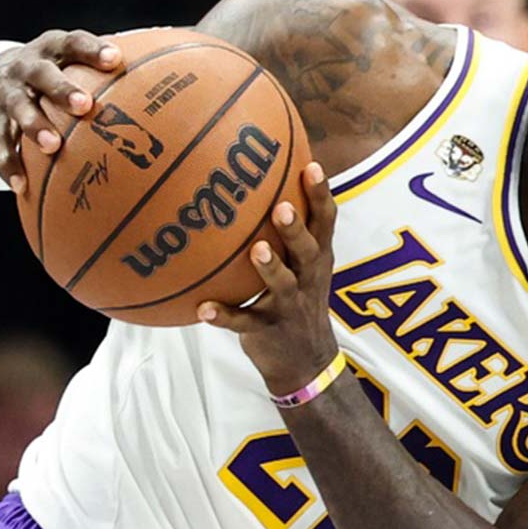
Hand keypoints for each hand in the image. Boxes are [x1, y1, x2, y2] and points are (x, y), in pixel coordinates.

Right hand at [0, 29, 122, 191]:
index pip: (73, 42)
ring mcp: (7, 94)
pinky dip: (8, 164)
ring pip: (19, 109)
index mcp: (51, 48)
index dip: (93, 49)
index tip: (115, 58)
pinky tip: (21, 185)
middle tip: (84, 106)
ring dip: (34, 126)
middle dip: (62, 90)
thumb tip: (164, 73)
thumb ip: (107, 65)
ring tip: (52, 146)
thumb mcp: (72, 57)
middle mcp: (26, 68)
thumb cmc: (53, 68)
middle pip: (42, 75)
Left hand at [197, 162, 339, 396]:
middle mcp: (308, 278)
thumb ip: (290, 233)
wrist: (306, 362)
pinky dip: (224, 316)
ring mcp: (290, 305)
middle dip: (296, 229)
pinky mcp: (267, 330)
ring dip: (270, 267)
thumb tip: (258, 182)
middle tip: (281, 207)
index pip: (325, 222)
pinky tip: (203, 309)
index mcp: (317, 259)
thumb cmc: (298, 299)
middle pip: (307, 249)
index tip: (311, 166)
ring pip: (282, 284)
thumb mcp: (305, 267)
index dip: (320, 195)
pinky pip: (243, 322)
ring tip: (257, 250)